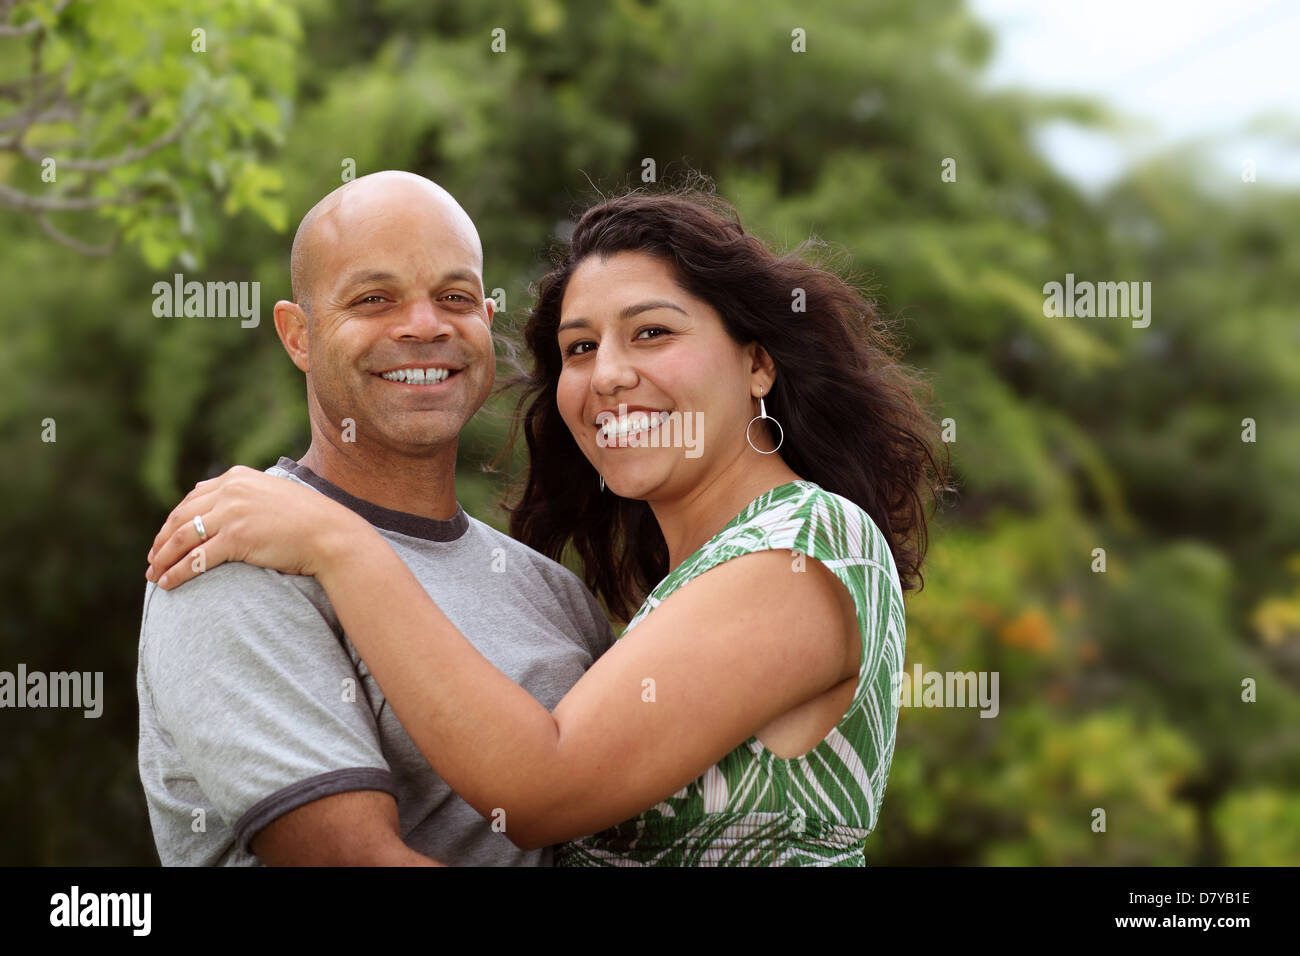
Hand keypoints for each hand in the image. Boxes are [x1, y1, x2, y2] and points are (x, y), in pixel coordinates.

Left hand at [145, 465, 364, 588]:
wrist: (330, 534)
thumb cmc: (307, 520)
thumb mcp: (272, 496)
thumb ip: (246, 497)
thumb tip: (224, 508)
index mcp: (236, 478)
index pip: (192, 499)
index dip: (173, 522)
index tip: (164, 539)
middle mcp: (230, 491)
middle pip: (181, 518)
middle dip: (162, 542)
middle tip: (152, 561)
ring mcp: (232, 513)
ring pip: (183, 539)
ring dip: (163, 559)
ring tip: (154, 576)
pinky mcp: (237, 538)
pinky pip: (197, 559)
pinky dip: (178, 573)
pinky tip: (168, 584)